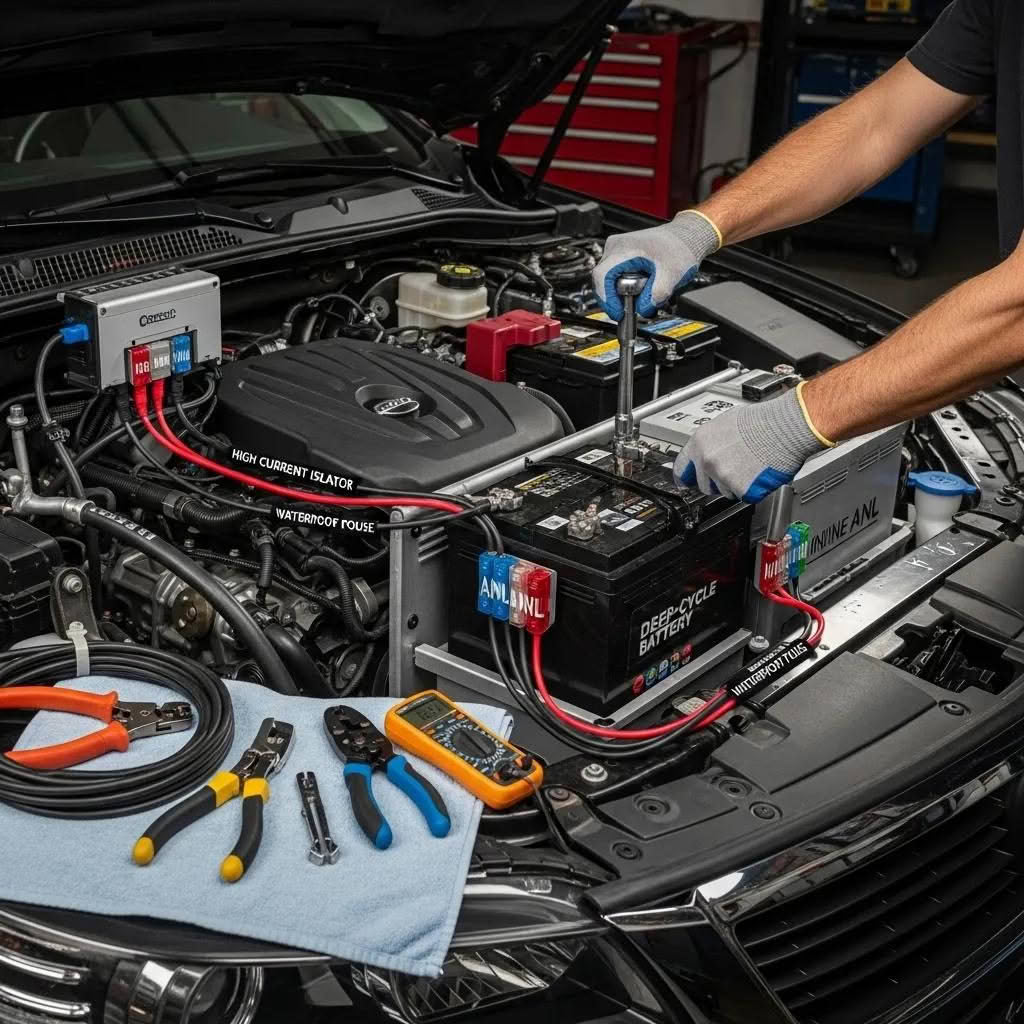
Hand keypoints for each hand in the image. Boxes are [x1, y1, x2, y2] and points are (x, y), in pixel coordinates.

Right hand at [592, 210, 720, 319]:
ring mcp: (616, 253)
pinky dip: (625, 290)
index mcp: (623, 248)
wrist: (685, 236)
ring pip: (609, 282)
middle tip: (633, 309)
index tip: (618, 312)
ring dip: (622, 295)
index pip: (602, 277)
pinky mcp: (621, 259)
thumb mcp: (672, 274)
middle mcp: (614, 248)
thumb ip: (657, 294)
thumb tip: (644, 309)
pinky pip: (615, 279)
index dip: (607, 299)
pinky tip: (641, 291)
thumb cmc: (679, 246)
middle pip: (603, 282)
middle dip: (617, 299)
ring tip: (643, 296)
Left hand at [673, 387, 828, 502]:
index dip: (686, 476)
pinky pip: (744, 496)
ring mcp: (723, 476)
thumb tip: (706, 449)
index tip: (686, 481)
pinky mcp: (740, 489)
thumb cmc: (762, 420)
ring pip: (724, 491)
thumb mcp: (726, 422)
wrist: (785, 427)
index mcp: (700, 442)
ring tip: (751, 465)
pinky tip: (759, 472)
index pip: (681, 468)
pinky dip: (752, 489)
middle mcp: (707, 460)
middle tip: (735, 468)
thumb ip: (711, 441)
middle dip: (717, 481)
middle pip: (704, 484)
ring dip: (736, 485)